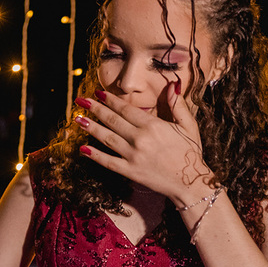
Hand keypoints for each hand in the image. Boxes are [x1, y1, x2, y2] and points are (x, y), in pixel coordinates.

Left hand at [73, 85, 214, 203]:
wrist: (190, 182)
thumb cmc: (190, 152)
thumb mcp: (188, 125)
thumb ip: (178, 105)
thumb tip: (173, 84)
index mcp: (153, 126)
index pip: (126, 109)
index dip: (111, 100)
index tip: (98, 93)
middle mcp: (140, 139)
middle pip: (112, 121)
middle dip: (95, 109)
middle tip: (80, 101)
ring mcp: (133, 156)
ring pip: (107, 138)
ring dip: (90, 128)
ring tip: (77, 119)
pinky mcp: (129, 171)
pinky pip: (108, 162)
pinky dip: (94, 155)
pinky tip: (82, 149)